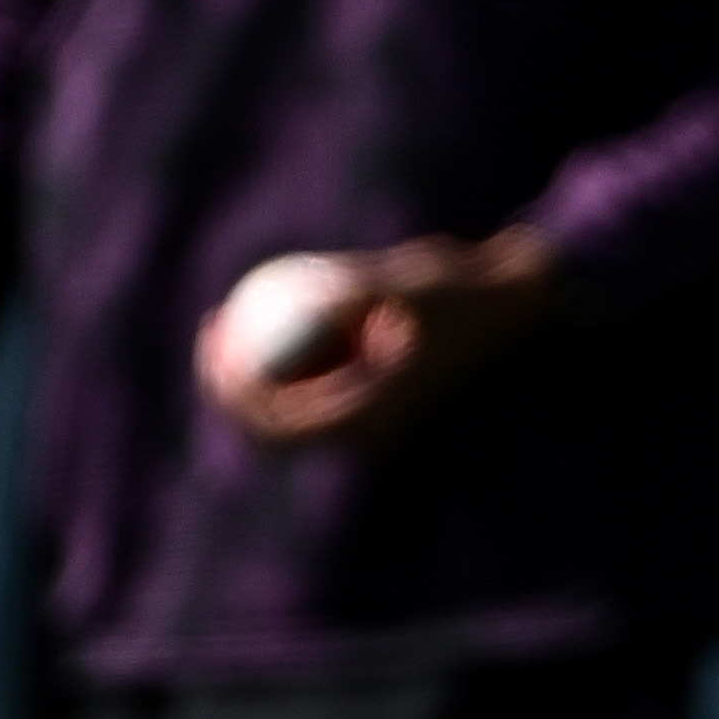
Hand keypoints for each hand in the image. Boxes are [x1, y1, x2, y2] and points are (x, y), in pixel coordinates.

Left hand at [203, 230, 558, 446]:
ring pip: (283, 409)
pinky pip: (304, 384)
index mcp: (369, 425)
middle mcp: (362, 434)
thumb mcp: (411, 284)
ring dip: (247, 374)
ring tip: (220, 322)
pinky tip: (254, 310)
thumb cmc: (461, 295)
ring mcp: (362, 419)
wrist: (507, 307)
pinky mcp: (363, 398)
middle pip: (270, 427)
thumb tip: (305, 300)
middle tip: (211, 336)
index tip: (217, 349)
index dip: (236, 394)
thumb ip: (360, 293)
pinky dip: (278, 359)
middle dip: (229, 389)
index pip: (281, 426)